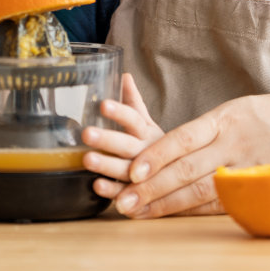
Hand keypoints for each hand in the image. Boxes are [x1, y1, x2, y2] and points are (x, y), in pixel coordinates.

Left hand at [84, 74, 164, 205]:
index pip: (134, 120)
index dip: (119, 112)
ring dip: (106, 165)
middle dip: (107, 140)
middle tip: (86, 133)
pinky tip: (96, 185)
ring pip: (126, 170)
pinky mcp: (141, 195)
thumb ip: (134, 103)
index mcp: (149, 133)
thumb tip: (124, 75)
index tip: (103, 104)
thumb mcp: (149, 124)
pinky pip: (125, 194)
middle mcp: (148, 153)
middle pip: (128, 145)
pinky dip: (111, 191)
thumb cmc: (159, 149)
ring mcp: (145, 175)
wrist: (182, 179)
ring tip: (87, 159)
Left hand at [116, 90, 269, 218]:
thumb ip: (213, 128)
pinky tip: (175, 217)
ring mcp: (249, 169)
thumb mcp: (244, 109)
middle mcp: (236, 143)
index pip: (184, 137)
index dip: (157, 155)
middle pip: (186, 168)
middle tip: (123, 200)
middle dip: (151, 186)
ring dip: (167, 204)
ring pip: (201, 190)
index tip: (133, 169)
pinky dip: (195, 212)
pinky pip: (223, 204)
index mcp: (228, 117)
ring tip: (138, 211)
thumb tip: (178, 145)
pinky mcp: (261, 189)